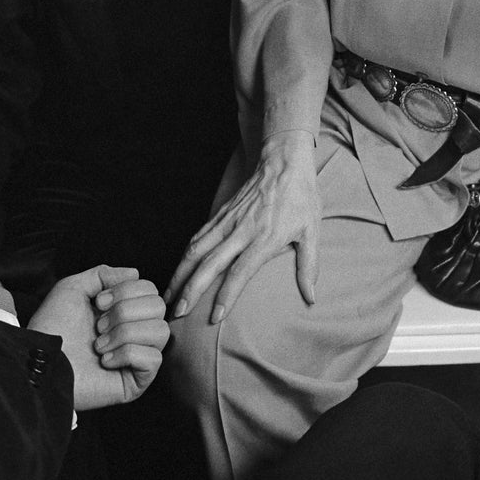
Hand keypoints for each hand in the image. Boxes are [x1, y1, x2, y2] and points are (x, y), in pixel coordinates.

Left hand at [28, 265, 168, 410]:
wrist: (41, 362)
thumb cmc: (52, 328)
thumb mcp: (73, 288)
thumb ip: (103, 274)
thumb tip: (135, 273)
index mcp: (123, 310)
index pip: (151, 289)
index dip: (126, 291)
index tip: (99, 303)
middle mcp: (134, 331)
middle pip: (159, 306)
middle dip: (124, 312)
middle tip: (99, 326)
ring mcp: (137, 357)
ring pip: (160, 331)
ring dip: (125, 334)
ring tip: (100, 346)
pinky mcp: (137, 380)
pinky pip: (153, 359)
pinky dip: (127, 355)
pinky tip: (105, 361)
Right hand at [166, 130, 319, 322]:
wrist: (284, 161)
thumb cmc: (301, 197)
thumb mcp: (312, 231)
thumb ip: (309, 266)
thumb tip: (311, 298)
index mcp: (264, 238)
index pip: (240, 272)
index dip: (226, 296)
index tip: (214, 318)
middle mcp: (241, 231)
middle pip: (209, 264)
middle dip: (191, 290)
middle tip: (176, 313)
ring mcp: (227, 221)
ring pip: (195, 250)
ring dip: (179, 274)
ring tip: (167, 296)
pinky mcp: (221, 214)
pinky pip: (198, 236)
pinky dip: (185, 255)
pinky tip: (178, 270)